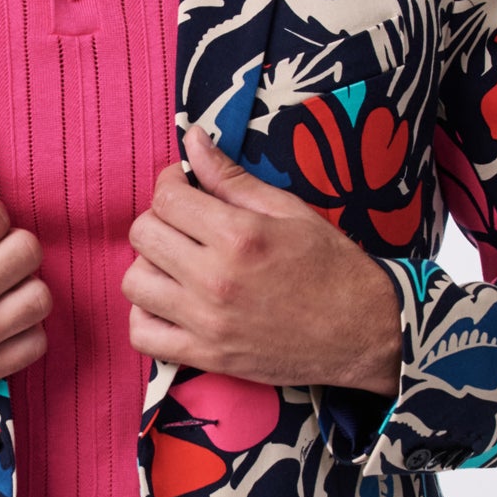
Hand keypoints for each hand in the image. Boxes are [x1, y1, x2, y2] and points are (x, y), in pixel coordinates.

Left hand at [122, 126, 401, 396]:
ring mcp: (207, 322)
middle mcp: (215, 279)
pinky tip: (169, 303)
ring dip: (149, 266)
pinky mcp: (206, 356)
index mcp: (238, 236)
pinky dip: (146, 318)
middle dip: (158, 219)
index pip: (166, 198)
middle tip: (184, 223)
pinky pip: (142, 336)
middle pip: (143, 236)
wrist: (363, 333)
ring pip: (134, 283)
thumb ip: (232, 178)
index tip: (185, 186)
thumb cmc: (332, 267)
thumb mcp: (289, 210)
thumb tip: (193, 140)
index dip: (170, 184)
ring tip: (176, 263)